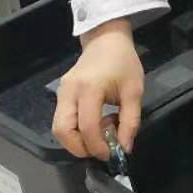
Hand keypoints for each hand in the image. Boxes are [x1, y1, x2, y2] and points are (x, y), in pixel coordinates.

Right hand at [52, 19, 144, 160]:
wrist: (106, 39)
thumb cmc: (123, 62)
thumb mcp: (134, 91)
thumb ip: (130, 122)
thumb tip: (124, 148)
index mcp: (89, 88)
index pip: (87, 127)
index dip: (97, 146)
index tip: (111, 154)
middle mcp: (70, 92)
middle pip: (62, 131)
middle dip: (80, 148)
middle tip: (100, 149)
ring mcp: (62, 92)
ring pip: (58, 128)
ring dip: (76, 141)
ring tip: (98, 135)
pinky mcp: (61, 93)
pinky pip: (61, 120)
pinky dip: (74, 130)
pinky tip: (94, 124)